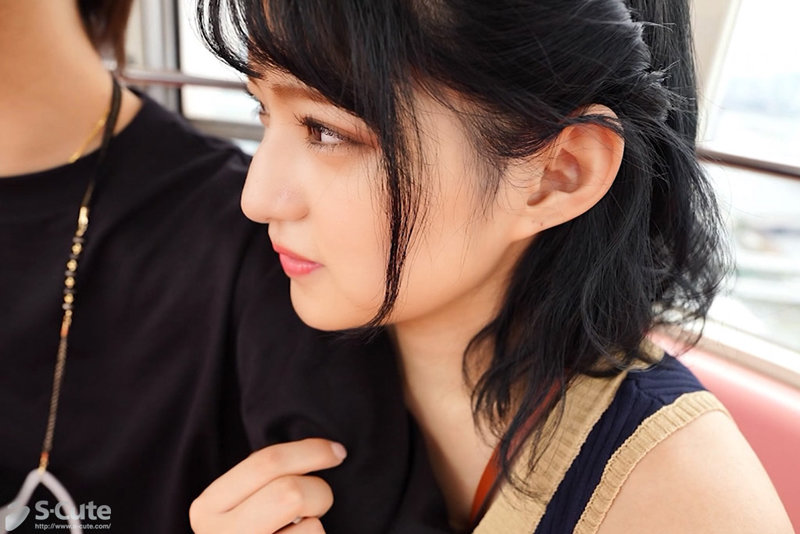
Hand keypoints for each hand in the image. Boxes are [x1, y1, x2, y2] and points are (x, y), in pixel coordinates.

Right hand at [190, 438, 346, 533]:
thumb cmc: (252, 530)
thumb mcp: (241, 504)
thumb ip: (264, 480)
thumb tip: (324, 451)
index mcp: (208, 507)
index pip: (266, 462)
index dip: (310, 450)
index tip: (337, 451)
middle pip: (290, 492)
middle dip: (319, 491)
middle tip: (320, 502)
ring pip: (311, 525)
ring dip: (317, 524)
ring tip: (301, 531)